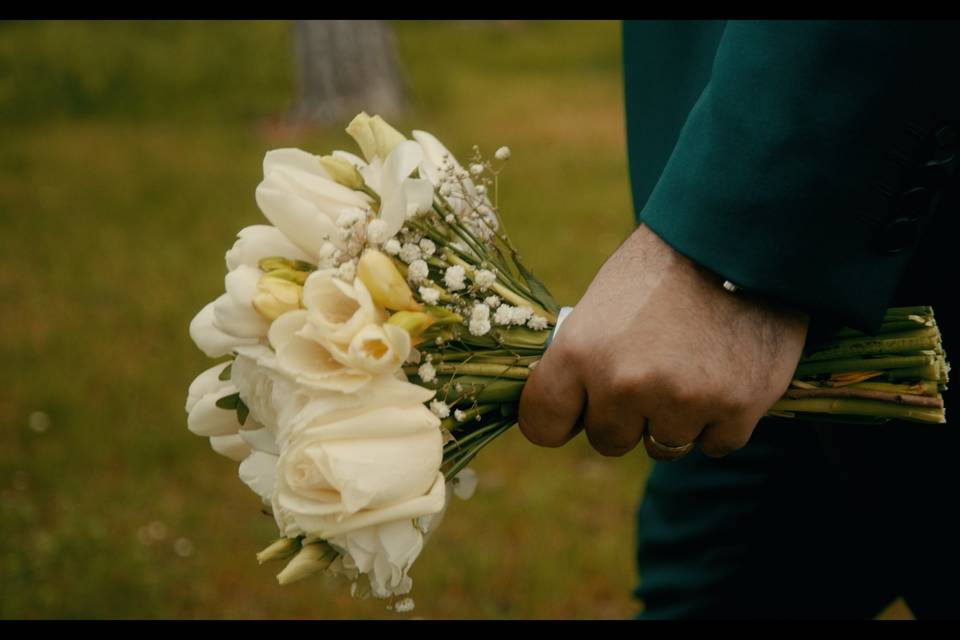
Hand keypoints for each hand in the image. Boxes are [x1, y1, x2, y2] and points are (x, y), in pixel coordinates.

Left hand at [518, 225, 808, 458]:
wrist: (741, 238)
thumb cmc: (662, 267)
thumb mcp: (601, 304)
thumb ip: (582, 360)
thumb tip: (571, 407)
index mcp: (580, 352)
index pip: (543, 424)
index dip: (560, 418)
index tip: (575, 411)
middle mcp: (625, 384)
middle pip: (608, 440)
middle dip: (626, 416)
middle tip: (651, 372)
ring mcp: (681, 401)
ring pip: (663, 446)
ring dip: (674, 420)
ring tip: (692, 366)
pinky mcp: (735, 409)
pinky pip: (715, 443)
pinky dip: (720, 419)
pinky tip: (725, 375)